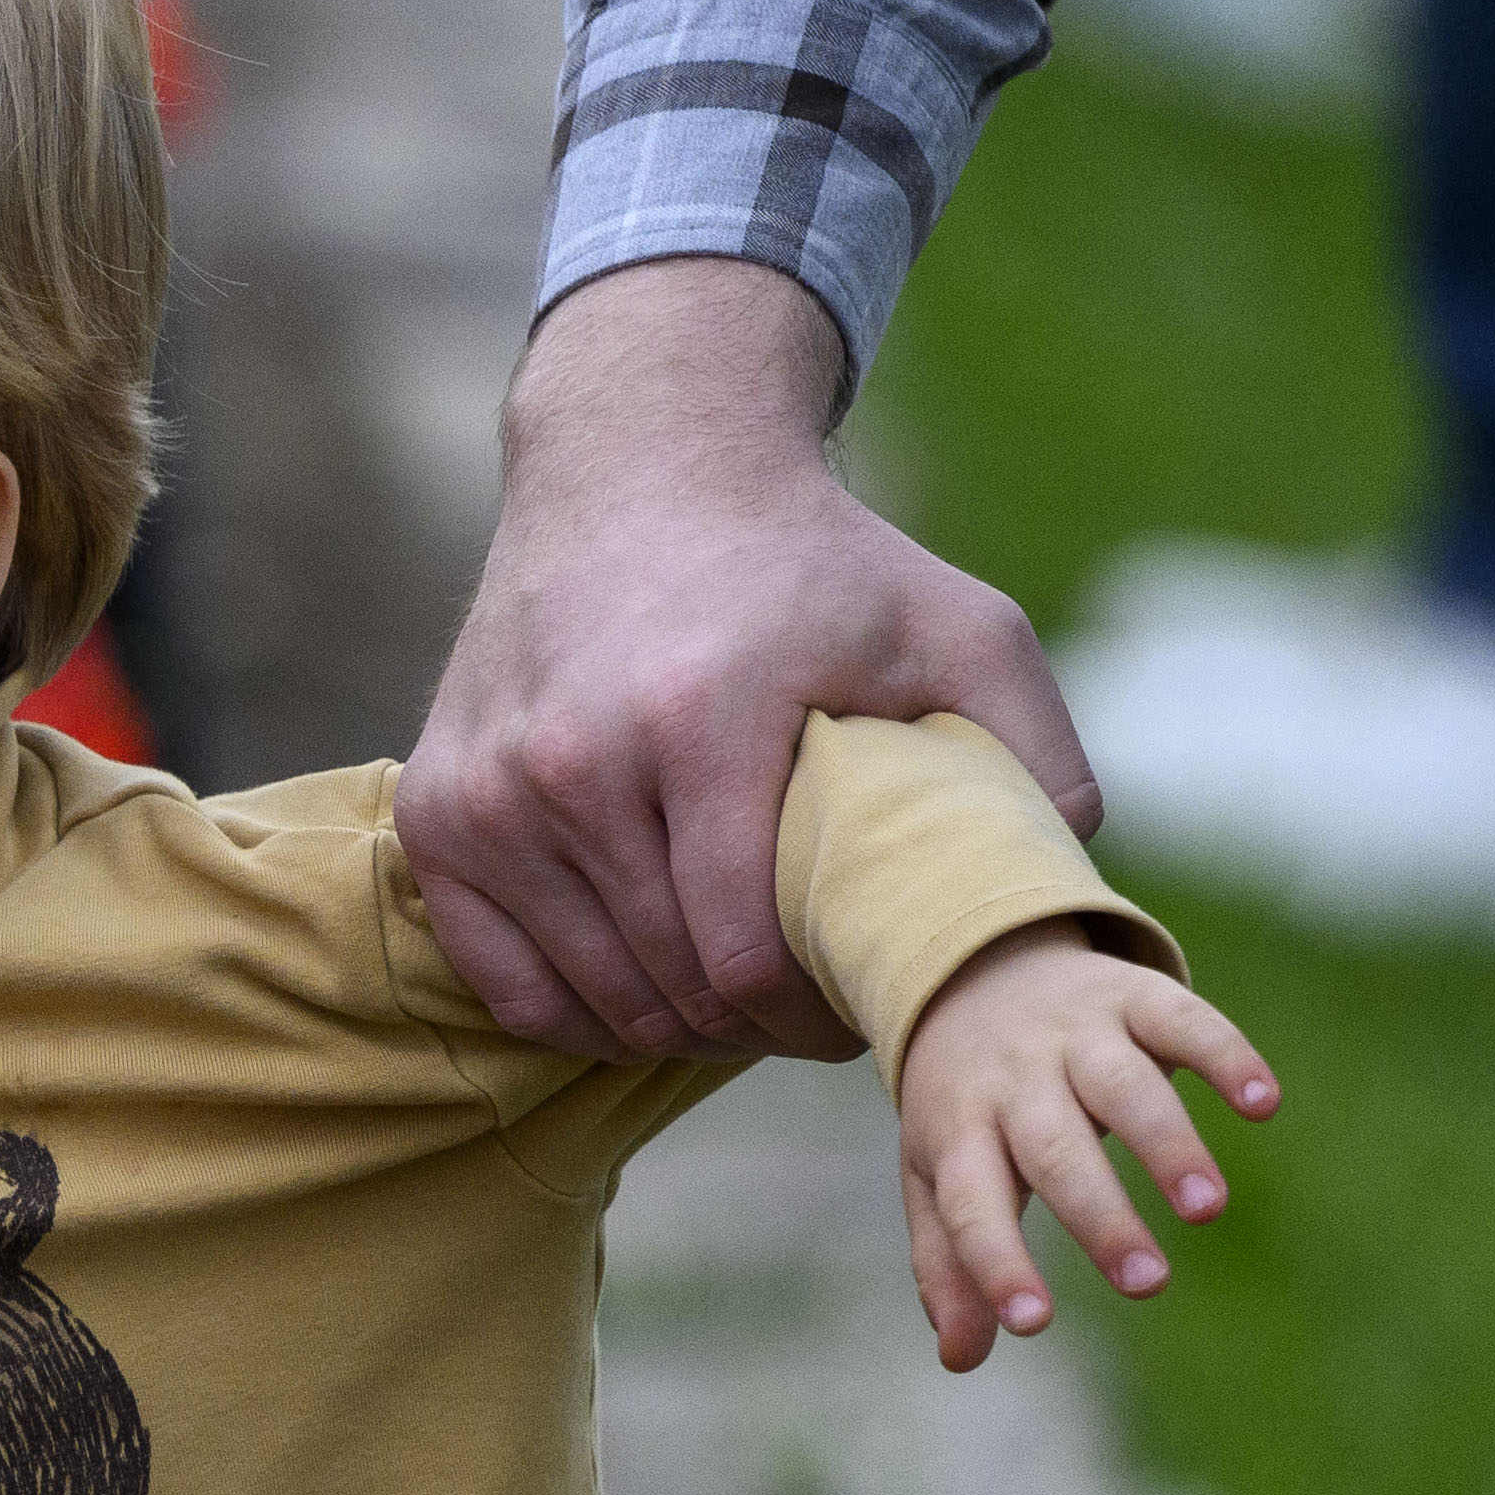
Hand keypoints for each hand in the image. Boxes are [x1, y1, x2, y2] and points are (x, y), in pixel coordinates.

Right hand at [412, 261, 1101, 1064]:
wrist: (641, 467)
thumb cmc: (813, 563)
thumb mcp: (958, 625)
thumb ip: (1036, 754)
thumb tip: (1057, 897)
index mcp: (699, 720)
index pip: (740, 954)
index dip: (808, 1016)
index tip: (856, 1011)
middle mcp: (572, 761)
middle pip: (666, 985)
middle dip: (751, 1027)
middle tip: (807, 1012)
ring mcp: (489, 791)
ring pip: (587, 994)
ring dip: (671, 1023)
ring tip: (738, 999)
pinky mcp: (437, 810)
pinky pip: (499, 977)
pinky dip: (575, 1008)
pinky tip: (642, 985)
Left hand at [886, 922, 1281, 1371]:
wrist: (976, 970)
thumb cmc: (964, 1103)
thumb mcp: (936, 1174)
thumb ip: (950, 1262)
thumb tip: (962, 1358)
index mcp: (958, 1133)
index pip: (970, 1207)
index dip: (996, 1266)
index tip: (1033, 1325)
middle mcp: (1015, 1082)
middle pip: (1055, 1152)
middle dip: (1099, 1218)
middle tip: (1145, 1282)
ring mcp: (1076, 1036)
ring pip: (1123, 1088)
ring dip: (1168, 1146)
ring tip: (1207, 1209)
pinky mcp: (1135, 997)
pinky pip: (1183, 1019)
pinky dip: (1225, 1055)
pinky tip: (1263, 1102)